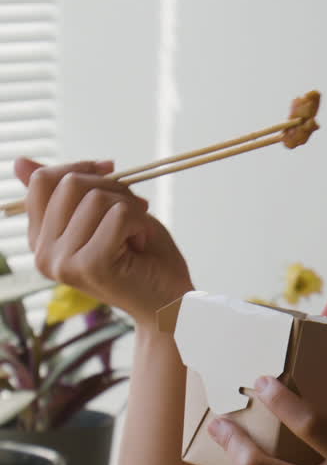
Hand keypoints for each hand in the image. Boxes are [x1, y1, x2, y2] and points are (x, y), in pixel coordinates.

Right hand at [16, 157, 193, 325]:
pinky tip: (142, 245)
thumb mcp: (100, 214)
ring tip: (137, 235)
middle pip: (70, 184)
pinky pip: (117, 214)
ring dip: (130, 208)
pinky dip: (140, 222)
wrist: (169, 303)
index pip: (42, 183)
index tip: (110, 171)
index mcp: (40, 241)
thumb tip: (19, 161)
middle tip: (133, 213)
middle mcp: (44, 255)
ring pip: (96, 198)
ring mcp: (64, 263)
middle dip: (112, 188)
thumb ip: (62, 192)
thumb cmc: (141, 257)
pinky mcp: (90, 266)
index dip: (80, 168)